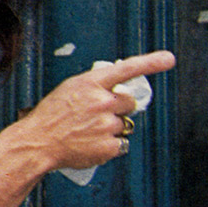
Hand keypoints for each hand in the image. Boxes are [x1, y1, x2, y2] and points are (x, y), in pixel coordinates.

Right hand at [15, 50, 174, 170]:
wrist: (38, 142)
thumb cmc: (51, 116)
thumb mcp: (70, 90)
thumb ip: (95, 87)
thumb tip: (117, 91)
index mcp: (91, 83)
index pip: (127, 69)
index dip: (151, 63)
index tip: (169, 59)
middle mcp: (102, 101)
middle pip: (129, 103)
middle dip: (120, 109)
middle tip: (99, 116)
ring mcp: (107, 124)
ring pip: (124, 125)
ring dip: (112, 129)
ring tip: (88, 133)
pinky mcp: (109, 145)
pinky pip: (120, 145)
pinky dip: (109, 147)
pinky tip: (91, 145)